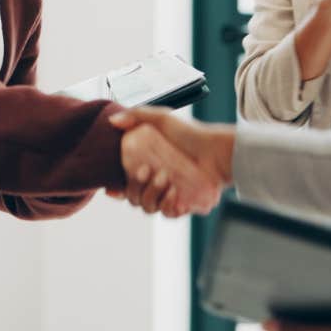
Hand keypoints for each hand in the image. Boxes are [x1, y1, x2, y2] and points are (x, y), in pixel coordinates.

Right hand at [109, 108, 231, 216]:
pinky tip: (173, 192)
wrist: (217, 151)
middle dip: (135, 187)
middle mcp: (154, 183)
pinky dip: (167, 205)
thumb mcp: (162, 118)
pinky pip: (168, 214)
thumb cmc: (190, 134)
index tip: (112, 187)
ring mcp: (167, 196)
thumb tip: (113, 121)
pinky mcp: (183, 205)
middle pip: (133, 196)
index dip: (115, 187)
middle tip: (145, 171)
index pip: (124, 181)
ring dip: (152, 194)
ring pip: (148, 207)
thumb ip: (136, 116)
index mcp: (145, 165)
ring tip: (164, 178)